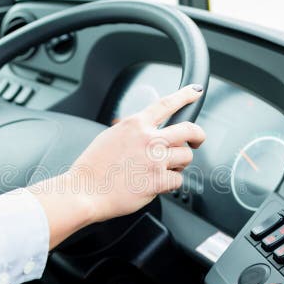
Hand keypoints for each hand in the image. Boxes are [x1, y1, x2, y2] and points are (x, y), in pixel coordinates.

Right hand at [30, 84, 205, 247]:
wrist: (84, 191)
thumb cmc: (92, 168)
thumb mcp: (109, 137)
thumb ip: (130, 132)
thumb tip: (142, 133)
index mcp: (135, 125)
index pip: (166, 104)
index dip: (185, 96)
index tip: (195, 92)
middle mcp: (148, 139)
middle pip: (189, 130)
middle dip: (198, 135)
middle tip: (197, 141)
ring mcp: (155, 160)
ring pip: (186, 157)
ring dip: (179, 164)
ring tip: (166, 169)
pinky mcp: (158, 181)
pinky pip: (178, 180)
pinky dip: (170, 183)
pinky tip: (157, 185)